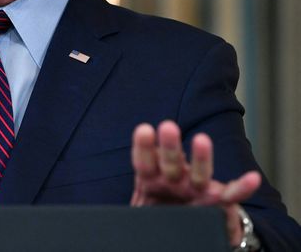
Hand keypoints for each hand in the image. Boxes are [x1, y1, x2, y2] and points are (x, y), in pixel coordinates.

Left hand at [130, 120, 260, 246]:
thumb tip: (103, 216)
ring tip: (201, 140)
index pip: (144, 162)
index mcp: (152, 179)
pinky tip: (251, 178)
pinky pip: (231, 195)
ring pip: (199, 172)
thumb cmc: (162, 211)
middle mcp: (175, 179)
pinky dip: (242, 187)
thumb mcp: (142, 205)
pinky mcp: (218, 201)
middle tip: (168, 126)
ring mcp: (196, 189)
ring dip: (201, 157)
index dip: (144, 147)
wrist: (190, 228)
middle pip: (171, 161)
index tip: (144, 129)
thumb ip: (132, 200)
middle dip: (170, 145)